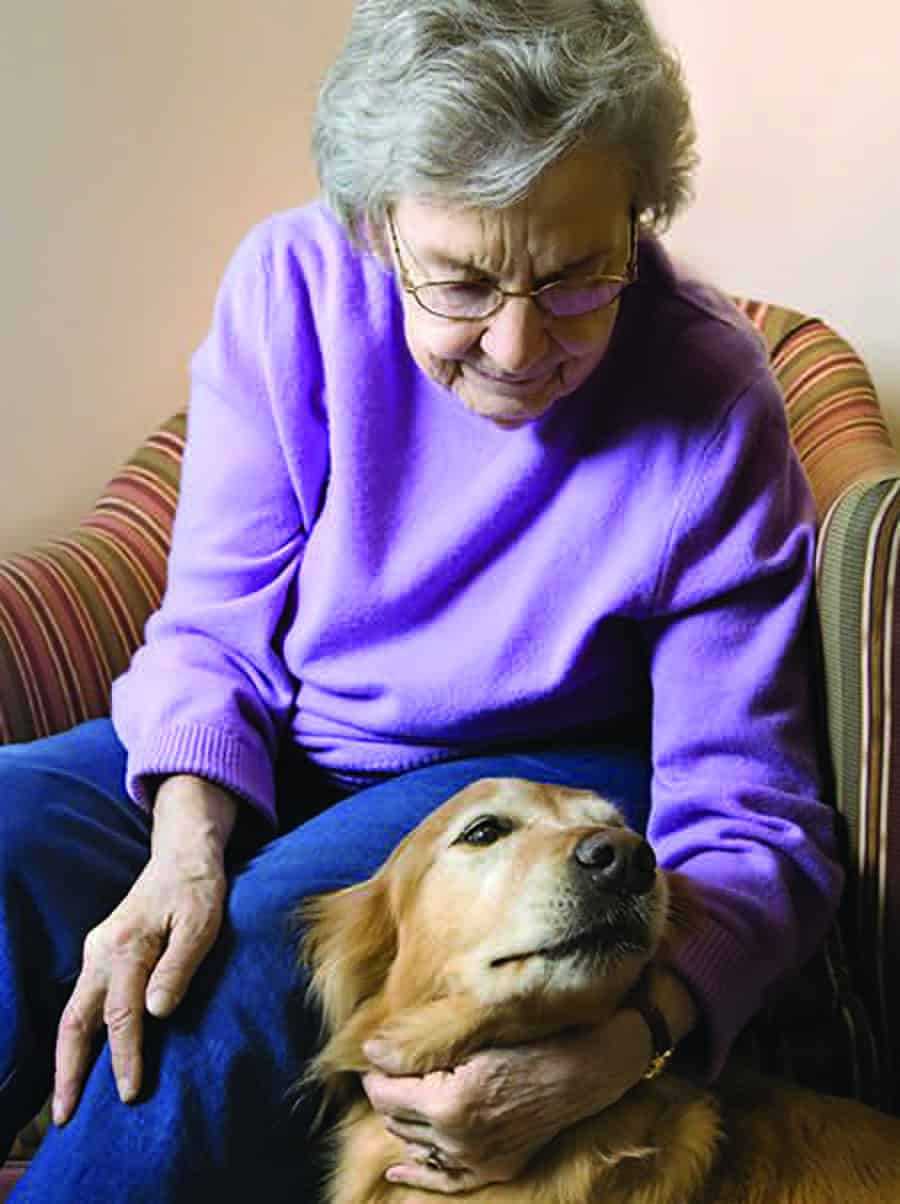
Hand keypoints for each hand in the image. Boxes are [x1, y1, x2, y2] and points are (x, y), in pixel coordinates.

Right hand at [52, 775, 236, 1124]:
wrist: (183, 854)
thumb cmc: (198, 889)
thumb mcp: (202, 923)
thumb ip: (180, 966)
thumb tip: (157, 1012)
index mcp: (127, 945)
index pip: (121, 1014)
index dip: (125, 1056)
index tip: (129, 1093)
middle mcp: (102, 951)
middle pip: (76, 1020)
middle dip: (69, 1070)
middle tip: (66, 1116)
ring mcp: (98, 952)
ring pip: (73, 1012)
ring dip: (67, 1057)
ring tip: (67, 1100)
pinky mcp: (102, 954)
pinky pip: (83, 1001)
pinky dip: (78, 1034)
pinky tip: (83, 1059)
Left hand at [362, 1010, 650, 1193]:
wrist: (582, 1070)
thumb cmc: (529, 1040)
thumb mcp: (471, 1035)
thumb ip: (417, 1047)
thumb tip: (370, 1052)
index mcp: (448, 1103)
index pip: (387, 1094)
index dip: (377, 1074)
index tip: (378, 1058)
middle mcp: (458, 1139)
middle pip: (396, 1120)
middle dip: (387, 1096)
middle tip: (390, 1073)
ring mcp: (476, 1159)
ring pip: (416, 1146)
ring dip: (402, 1124)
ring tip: (400, 1100)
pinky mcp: (494, 1168)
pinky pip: (445, 1180)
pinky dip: (418, 1174)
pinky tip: (398, 1169)